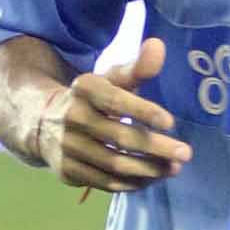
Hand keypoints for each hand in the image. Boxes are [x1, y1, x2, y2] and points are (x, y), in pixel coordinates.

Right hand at [41, 35, 193, 192]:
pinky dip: (132, 183)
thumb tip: (158, 46)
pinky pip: (106, 182)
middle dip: (156, 148)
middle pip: (120, 137)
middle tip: (185, 153)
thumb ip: (136, 68)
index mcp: (84, 89)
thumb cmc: (92, 100)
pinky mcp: (68, 172)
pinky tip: (151, 178)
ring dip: (149, 169)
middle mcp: (73, 118)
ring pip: (115, 164)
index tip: (170, 123)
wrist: (44, 124)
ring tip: (173, 168)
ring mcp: (69, 148)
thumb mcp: (110, 81)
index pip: (116, 101)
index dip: (144, 112)